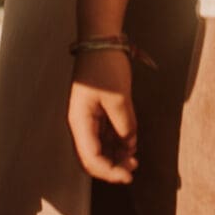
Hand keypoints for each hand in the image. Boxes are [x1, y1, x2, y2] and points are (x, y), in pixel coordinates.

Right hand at [68, 49, 136, 182]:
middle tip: (134, 168)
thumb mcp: (119, 98)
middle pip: (92, 156)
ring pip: (99, 146)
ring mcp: (87, 116)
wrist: (100, 38)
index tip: (129, 176)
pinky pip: (104, 133)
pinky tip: (130, 142)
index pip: (91, 159)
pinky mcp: (96, 109)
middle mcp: (80, 123)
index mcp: (79, 122)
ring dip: (115, 155)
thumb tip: (129, 145)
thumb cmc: (106, 66)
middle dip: (112, 166)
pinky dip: (117, 141)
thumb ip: (125, 126)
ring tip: (135, 158)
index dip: (109, 172)